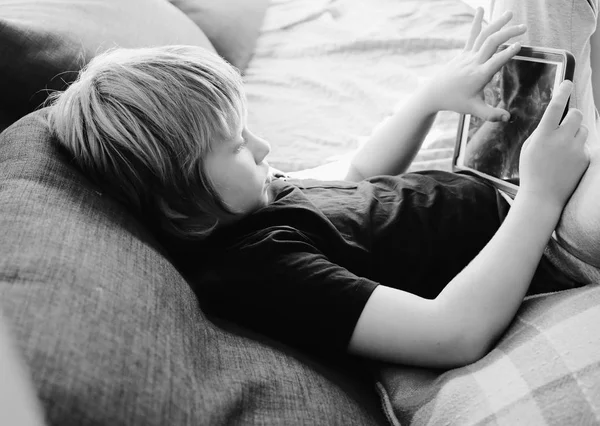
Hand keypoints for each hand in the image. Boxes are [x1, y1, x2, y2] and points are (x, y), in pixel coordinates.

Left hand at [423, 8, 525, 120]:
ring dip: (497, 23)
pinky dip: (478, 21)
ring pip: (483, 35)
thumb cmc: (455, 101)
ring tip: (510, 14)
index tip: (520, 46)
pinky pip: (472, 34)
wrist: (435, 93)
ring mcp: (468, 55)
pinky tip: (481, 9)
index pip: (495, 62)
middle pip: (491, 43)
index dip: (507, 54)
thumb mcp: (473, 110)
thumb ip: (491, 114)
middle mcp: (474, 62)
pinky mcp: (464, 52)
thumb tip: (508, 118)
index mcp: (479, 76)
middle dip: (508, 33)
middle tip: (524, 28)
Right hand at [518, 80, 589, 209]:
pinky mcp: (585, 158)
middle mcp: (561, 140)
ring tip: (564, 149)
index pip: (555, 107)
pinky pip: (585, 145)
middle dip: (572, 117)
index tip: (567, 83)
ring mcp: (575, 149)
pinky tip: (567, 162)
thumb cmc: (532, 171)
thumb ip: (542, 132)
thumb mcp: (529, 148)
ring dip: (576, 134)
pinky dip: (578, 149)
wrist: (543, 196)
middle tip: (565, 125)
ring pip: (583, 129)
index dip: (562, 92)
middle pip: (576, 115)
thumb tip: (556, 119)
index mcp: (543, 136)